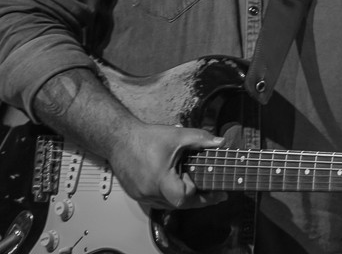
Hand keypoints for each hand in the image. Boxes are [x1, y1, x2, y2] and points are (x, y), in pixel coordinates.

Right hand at [108, 122, 226, 209]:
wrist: (120, 139)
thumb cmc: (147, 138)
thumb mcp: (178, 136)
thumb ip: (201, 139)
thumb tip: (220, 142)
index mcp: (160, 178)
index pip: (182, 198)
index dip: (197, 194)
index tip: (209, 188)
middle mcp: (149, 192)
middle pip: (178, 205)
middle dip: (196, 199)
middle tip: (212, 194)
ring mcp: (141, 195)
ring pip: (168, 205)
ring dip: (182, 197)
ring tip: (193, 184)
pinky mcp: (137, 195)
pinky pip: (158, 201)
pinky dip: (169, 195)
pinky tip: (176, 182)